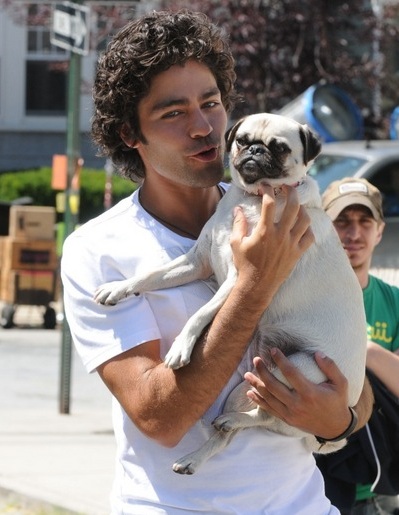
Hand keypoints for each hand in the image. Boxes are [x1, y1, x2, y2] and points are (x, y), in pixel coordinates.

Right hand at [230, 184, 313, 303]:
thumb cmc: (245, 264)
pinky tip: (301, 226)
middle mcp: (281, 235)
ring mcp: (291, 244)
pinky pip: (309, 237)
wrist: (256, 286)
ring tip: (296, 206)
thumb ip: (238, 224)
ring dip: (301, 209)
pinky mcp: (297, 253)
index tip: (265, 186)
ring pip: (305, 220)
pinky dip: (308, 229)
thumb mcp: (236, 243)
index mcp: (265, 231)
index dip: (268, 190)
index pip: (269, 203)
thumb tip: (237, 209)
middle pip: (293, 206)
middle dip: (291, 192)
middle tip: (287, 187)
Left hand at [244, 348, 352, 438]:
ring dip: (256, 385)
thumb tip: (317, 353)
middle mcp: (298, 404)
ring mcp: (291, 413)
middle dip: (262, 371)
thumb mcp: (341, 384)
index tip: (272, 350)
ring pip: (268, 397)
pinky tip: (250, 393)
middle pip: (274, 385)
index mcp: (310, 393)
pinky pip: (269, 409)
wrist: (336, 428)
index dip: (280, 360)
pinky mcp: (287, 419)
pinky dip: (258, 401)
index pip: (290, 373)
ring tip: (247, 374)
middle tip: (256, 360)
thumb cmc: (337, 402)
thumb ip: (330, 367)